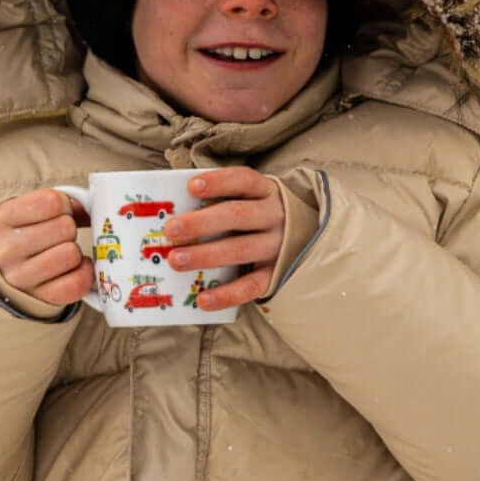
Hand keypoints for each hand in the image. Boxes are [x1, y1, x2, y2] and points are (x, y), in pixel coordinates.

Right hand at [0, 188, 92, 306]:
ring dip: (74, 252)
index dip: (63, 205)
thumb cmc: (17, 237)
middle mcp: (6, 250)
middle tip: (58, 236)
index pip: (50, 202)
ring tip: (62, 253)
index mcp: (0, 220)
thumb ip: (57, 204)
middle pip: (65, 228)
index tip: (56, 213)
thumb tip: (92, 207)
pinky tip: (74, 268)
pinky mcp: (42, 299)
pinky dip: (84, 273)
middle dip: (68, 229)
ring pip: (72, 253)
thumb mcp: (22, 213)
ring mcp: (22, 278)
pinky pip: (78, 282)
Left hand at [164, 167, 283, 310]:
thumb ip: (222, 201)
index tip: (191, 186)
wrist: (308, 236)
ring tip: (176, 260)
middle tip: (171, 230)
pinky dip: (226, 294)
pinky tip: (203, 299)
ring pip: (240, 249)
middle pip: (237, 215)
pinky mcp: (276, 274)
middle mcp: (274, 216)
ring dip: (206, 255)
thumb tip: (172, 210)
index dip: (218, 182)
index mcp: (265, 191)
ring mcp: (277, 246)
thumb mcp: (252, 198)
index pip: (243, 180)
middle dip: (201, 222)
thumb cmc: (261, 215)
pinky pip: (251, 285)